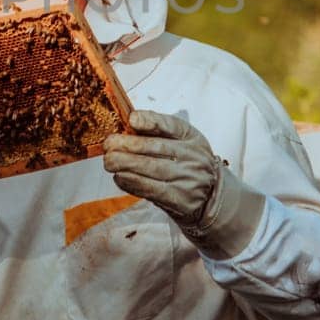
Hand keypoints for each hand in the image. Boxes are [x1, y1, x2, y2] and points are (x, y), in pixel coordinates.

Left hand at [103, 109, 266, 258]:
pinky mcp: (182, 200)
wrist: (210, 197)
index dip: (151, 121)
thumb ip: (157, 132)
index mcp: (191, 137)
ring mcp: (189, 179)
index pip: (172, 125)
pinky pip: (152, 190)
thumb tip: (127, 124)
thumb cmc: (186, 164)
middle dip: (128, 145)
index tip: (132, 120)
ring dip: (125, 165)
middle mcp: (193, 157)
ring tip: (109, 162)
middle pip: (156, 148)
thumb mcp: (181, 142)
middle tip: (108, 145)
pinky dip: (132, 183)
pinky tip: (119, 177)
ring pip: (152, 169)